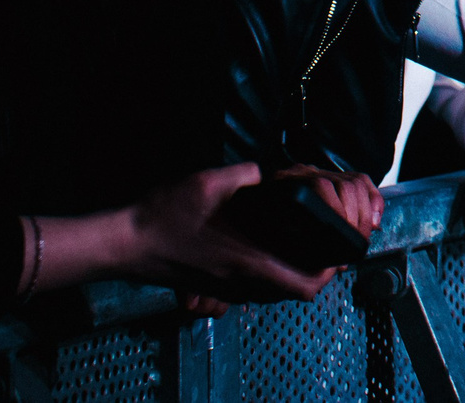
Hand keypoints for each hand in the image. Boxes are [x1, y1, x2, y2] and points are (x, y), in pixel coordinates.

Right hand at [129, 164, 358, 302]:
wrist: (126, 243)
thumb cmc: (166, 216)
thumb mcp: (210, 183)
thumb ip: (247, 175)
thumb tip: (265, 174)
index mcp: (250, 262)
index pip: (305, 286)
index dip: (330, 272)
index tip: (337, 249)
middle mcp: (243, 283)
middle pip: (295, 291)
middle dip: (317, 269)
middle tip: (324, 241)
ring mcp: (228, 289)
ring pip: (275, 291)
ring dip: (294, 270)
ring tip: (302, 240)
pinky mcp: (216, 287)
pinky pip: (256, 287)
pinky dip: (272, 271)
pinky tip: (268, 244)